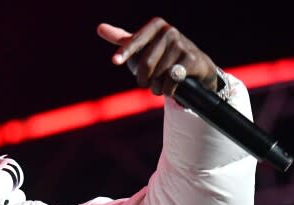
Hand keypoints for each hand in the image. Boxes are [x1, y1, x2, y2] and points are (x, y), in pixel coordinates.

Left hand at [97, 17, 217, 96]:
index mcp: (156, 25)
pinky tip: (172, 87)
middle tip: (147, 83)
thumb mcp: (141, 47)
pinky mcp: (191, 59)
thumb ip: (121, 39)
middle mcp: (170, 31)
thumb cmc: (161, 56)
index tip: (115, 60)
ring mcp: (182, 44)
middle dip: (144, 80)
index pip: (135, 41)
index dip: (125, 52)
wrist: (193, 66)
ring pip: (158, 75)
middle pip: (146, 64)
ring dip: (156, 87)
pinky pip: (171, 81)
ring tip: (161, 84)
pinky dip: (168, 89)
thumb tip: (99, 28)